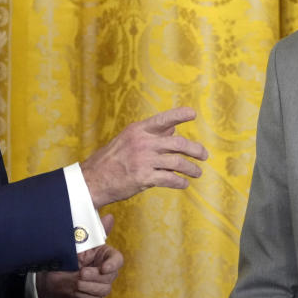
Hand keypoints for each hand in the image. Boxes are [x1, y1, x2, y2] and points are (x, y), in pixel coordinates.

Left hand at [36, 215, 123, 297]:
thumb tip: (109, 217)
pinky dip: (83, 295)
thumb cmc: (66, 257)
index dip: (113, 264)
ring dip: (87, 286)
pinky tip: (74, 290)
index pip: (117, 260)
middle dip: (94, 276)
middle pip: (109, 277)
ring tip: (74, 281)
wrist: (51, 277)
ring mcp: (102, 285)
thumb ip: (94, 231)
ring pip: (103, 290)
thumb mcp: (77, 242)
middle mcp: (106, 271)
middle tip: (81, 274)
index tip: (103, 267)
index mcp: (105, 255)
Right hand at [81, 106, 208, 206]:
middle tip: (204, 155)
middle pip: (177, 144)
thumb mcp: (128, 139)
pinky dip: (180, 182)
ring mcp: (143, 160)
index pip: (163, 119)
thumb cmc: (111, 160)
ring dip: (191, 168)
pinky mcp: (144, 178)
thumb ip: (151, 134)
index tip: (193, 113)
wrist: (93, 180)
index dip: (179, 115)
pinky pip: (170, 179)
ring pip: (177, 162)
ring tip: (197, 172)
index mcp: (138, 130)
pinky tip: (183, 183)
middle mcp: (142, 143)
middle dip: (195, 150)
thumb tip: (173, 128)